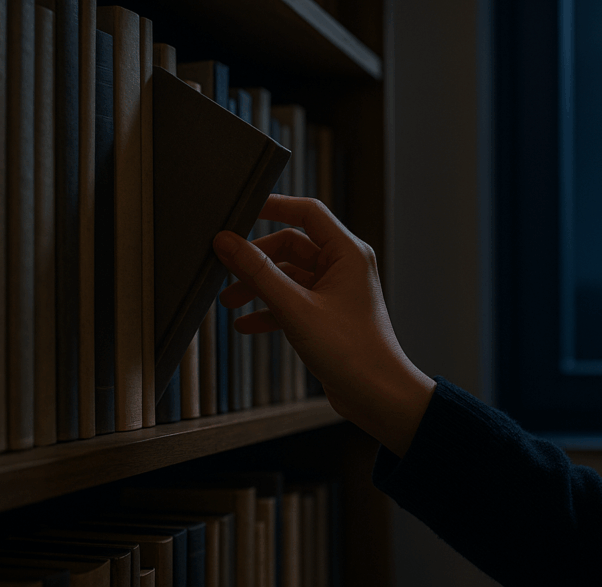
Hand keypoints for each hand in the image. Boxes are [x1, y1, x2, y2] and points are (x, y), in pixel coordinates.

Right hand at [212, 194, 435, 457]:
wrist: (378, 396)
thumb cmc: (352, 351)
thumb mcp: (295, 308)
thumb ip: (258, 273)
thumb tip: (226, 242)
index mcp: (347, 253)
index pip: (307, 212)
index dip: (274, 206)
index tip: (242, 209)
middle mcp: (344, 267)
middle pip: (291, 246)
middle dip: (256, 259)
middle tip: (223, 268)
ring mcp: (336, 292)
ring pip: (289, 276)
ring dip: (259, 286)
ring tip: (228, 302)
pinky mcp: (329, 316)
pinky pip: (293, 301)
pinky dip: (270, 310)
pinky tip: (246, 325)